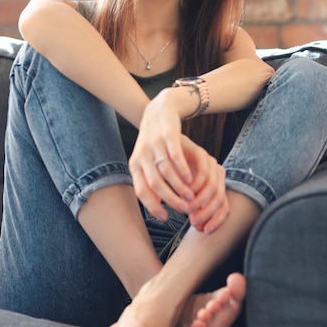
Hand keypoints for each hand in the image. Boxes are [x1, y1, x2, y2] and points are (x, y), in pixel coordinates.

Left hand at [129, 92, 228, 232]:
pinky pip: (175, 155)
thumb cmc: (156, 142)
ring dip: (179, 187)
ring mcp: (154, 144)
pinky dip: (183, 170)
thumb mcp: (149, 161)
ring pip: (166, 171)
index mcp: (135, 165)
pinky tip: (191, 180)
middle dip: (171, 200)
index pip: (141, 191)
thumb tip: (157, 207)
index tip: (166, 217)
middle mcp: (142, 155)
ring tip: (191, 197)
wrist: (160, 109)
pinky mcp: (167, 135)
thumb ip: (151, 181)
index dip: (153, 206)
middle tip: (184, 210)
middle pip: (155, 184)